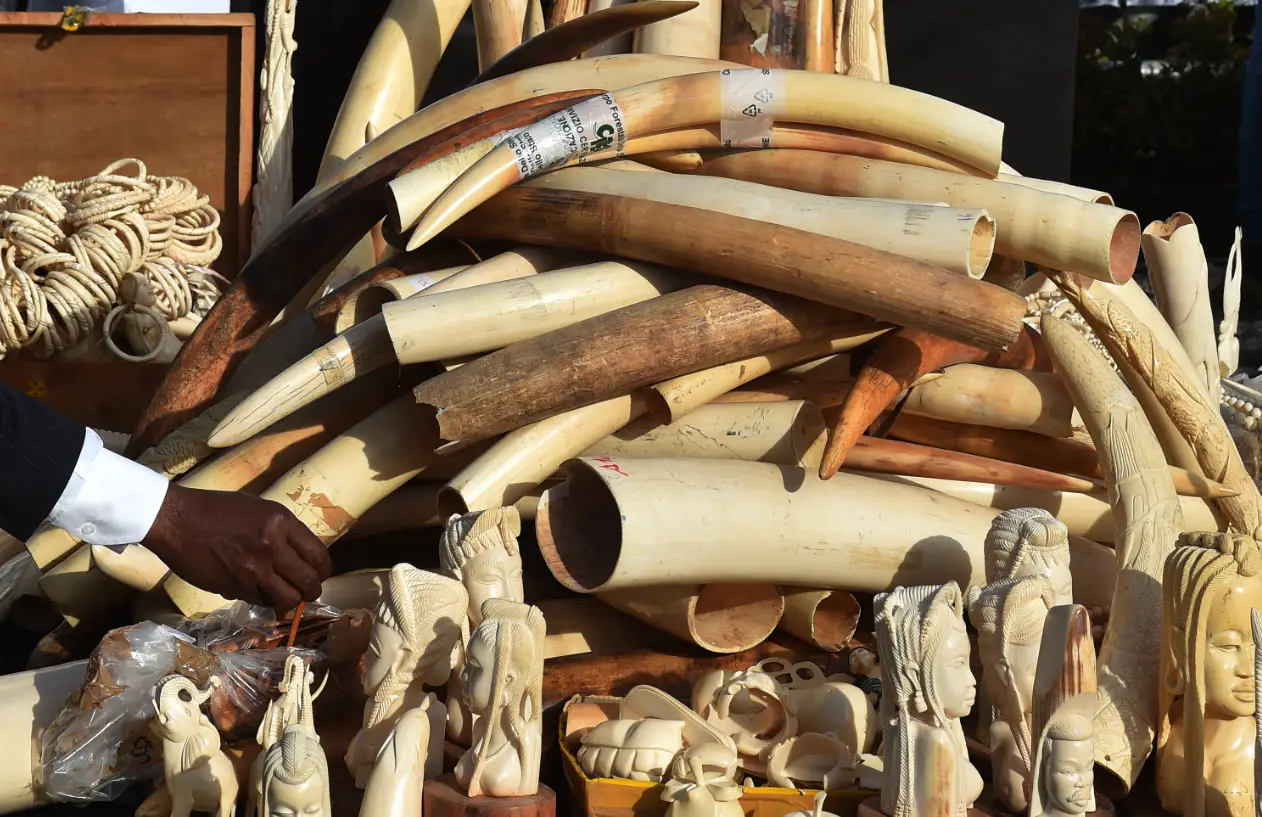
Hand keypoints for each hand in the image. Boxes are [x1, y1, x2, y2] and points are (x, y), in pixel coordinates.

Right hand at [143, 484, 332, 608]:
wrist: (177, 521)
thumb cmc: (219, 508)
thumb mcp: (260, 508)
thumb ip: (284, 531)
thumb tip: (303, 555)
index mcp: (280, 523)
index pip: (318, 555)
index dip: (324, 569)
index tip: (321, 573)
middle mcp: (270, 549)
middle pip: (308, 582)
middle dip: (313, 590)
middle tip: (309, 590)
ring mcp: (251, 572)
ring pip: (287, 599)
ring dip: (292, 600)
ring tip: (289, 595)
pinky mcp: (234, 588)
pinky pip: (261, 601)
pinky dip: (265, 600)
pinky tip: (261, 591)